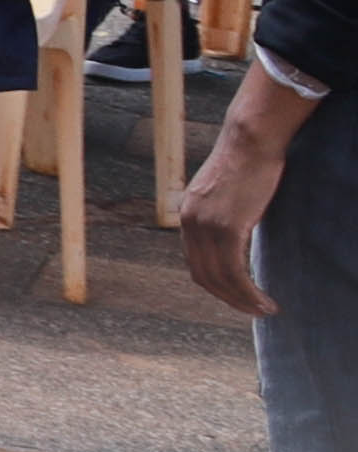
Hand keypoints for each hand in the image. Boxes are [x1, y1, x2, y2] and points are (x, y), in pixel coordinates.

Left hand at [176, 77, 304, 320]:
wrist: (249, 140)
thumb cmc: (245, 162)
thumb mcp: (224, 193)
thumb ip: (222, 214)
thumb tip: (234, 232)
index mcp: (187, 216)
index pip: (195, 261)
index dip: (215, 284)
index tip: (236, 295)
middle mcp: (190, 223)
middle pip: (204, 276)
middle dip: (228, 298)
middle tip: (253, 310)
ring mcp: (206, 227)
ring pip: (220, 279)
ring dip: (242, 301)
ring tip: (264, 310)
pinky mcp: (227, 229)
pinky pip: (235, 272)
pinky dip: (248, 292)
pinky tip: (264, 301)